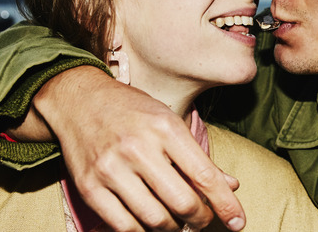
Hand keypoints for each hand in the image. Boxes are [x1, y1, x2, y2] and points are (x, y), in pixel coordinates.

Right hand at [33, 66, 245, 231]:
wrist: (79, 99)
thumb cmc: (131, 110)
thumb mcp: (169, 121)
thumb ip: (198, 157)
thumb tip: (230, 186)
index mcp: (165, 128)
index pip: (205, 176)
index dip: (226, 205)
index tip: (238, 222)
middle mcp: (138, 148)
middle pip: (183, 203)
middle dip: (200, 219)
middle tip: (201, 219)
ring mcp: (112, 169)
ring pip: (155, 220)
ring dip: (173, 227)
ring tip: (176, 220)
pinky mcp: (90, 187)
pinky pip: (124, 226)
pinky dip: (143, 231)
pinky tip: (150, 222)